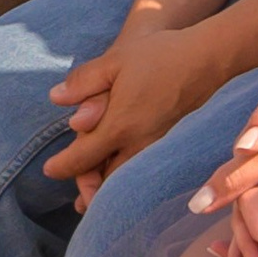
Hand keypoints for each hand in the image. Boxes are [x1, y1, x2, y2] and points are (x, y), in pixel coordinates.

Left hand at [44, 13, 231, 199]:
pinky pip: (146, 172)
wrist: (208, 58)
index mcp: (120, 125)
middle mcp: (140, 144)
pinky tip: (129, 180)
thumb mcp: (115, 61)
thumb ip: (83, 81)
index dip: (63, 167)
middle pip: (108, 182)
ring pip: (129, 180)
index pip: (83, 157)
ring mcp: (160, 148)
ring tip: (98, 201)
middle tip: (76, 201)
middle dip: (90, 191)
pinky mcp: (174, 146)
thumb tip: (55, 98)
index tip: (48, 171)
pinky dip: (132, 181)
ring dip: (112, 191)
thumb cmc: (161, 55)